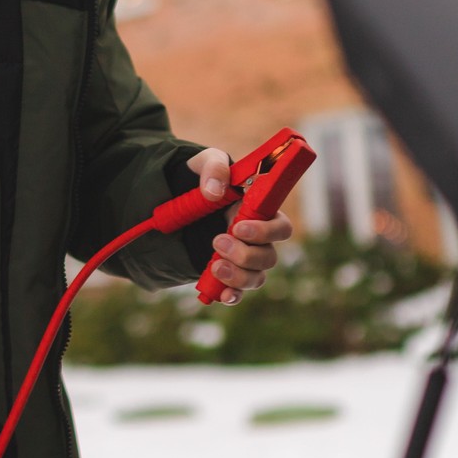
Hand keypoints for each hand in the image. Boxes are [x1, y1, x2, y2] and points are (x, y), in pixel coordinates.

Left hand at [187, 148, 295, 305]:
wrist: (177, 198)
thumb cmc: (204, 178)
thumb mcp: (206, 162)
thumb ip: (214, 167)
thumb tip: (214, 192)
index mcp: (260, 213)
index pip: (281, 228)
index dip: (265, 232)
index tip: (238, 227)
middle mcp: (257, 240)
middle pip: (269, 258)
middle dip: (245, 255)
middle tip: (217, 241)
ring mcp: (243, 259)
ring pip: (256, 278)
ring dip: (238, 276)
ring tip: (213, 265)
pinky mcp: (226, 273)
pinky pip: (238, 292)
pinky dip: (232, 296)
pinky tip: (221, 295)